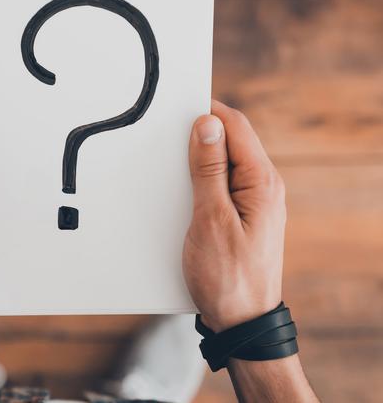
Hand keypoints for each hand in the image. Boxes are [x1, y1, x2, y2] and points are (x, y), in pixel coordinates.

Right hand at [183, 99, 285, 331]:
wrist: (241, 321)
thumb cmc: (226, 276)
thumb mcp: (210, 219)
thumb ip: (208, 169)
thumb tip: (207, 124)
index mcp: (261, 182)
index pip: (236, 126)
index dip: (207, 112)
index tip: (175, 109)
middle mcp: (263, 187)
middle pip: (231, 141)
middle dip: (199, 135)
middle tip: (167, 141)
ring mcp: (255, 201)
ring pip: (224, 162)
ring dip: (198, 159)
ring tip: (173, 170)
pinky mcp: (243, 215)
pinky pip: (222, 184)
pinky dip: (201, 180)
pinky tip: (183, 191)